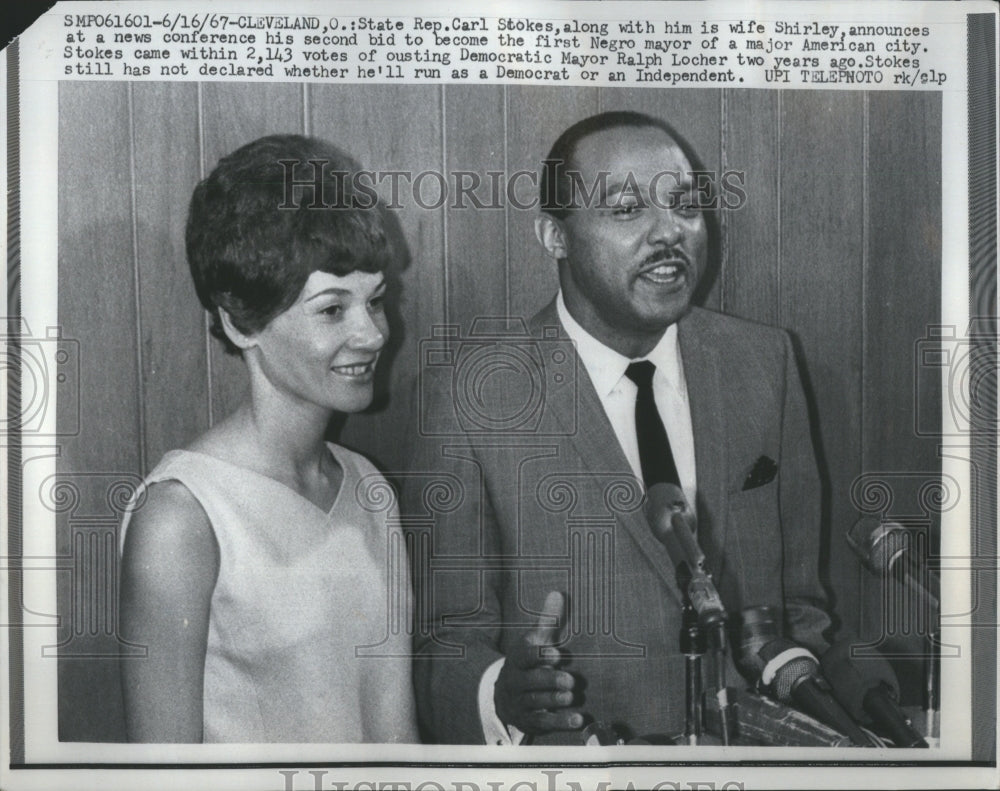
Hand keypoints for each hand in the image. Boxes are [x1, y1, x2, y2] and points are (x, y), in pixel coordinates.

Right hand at [494, 591, 582, 734]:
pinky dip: (560, 722)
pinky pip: (543, 723)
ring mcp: (520, 703)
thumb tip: (558, 593)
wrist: (506, 695)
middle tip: (570, 680)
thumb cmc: (528, 662)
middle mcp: (515, 681)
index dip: (539, 655)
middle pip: (530, 682)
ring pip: (535, 703)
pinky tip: (577, 719)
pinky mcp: (529, 721)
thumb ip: (548, 621)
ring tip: (571, 697)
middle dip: (549, 680)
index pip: (523, 656)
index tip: (556, 654)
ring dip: (554, 701)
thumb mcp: (534, 641)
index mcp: (516, 659)